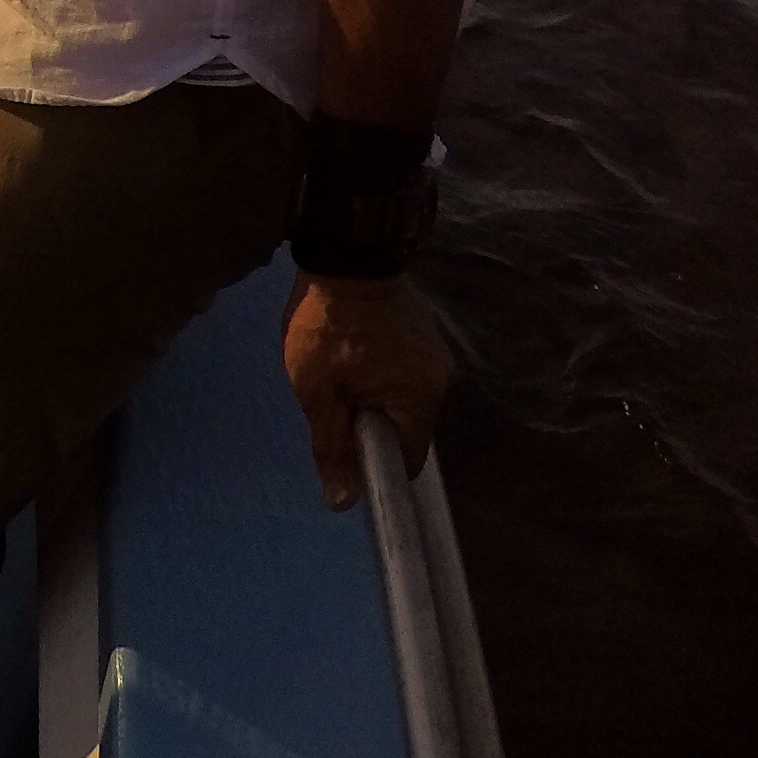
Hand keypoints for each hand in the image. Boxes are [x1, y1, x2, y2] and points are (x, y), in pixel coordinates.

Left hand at [283, 269, 451, 509]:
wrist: (346, 252)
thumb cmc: (327, 325)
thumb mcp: (317, 390)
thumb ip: (332, 446)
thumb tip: (344, 504)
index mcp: (420, 403)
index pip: (408, 462)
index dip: (377, 466)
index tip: (348, 455)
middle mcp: (440, 383)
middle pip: (406, 429)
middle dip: (370, 424)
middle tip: (331, 400)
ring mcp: (435, 355)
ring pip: (404, 398)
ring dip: (373, 394)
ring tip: (338, 370)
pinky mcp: (424, 334)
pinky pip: (404, 371)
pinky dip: (381, 372)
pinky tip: (353, 353)